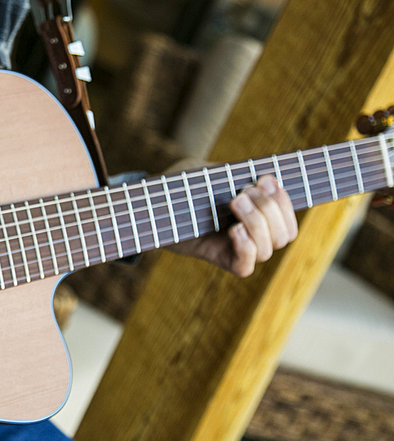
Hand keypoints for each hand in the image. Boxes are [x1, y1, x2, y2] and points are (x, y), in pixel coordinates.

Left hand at [171, 175, 298, 276]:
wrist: (152, 204)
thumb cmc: (181, 186)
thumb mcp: (208, 173)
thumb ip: (232, 176)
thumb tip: (257, 177)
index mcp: (258, 215)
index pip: (288, 221)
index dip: (284, 202)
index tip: (266, 179)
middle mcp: (252, 235)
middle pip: (283, 235)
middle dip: (270, 209)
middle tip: (243, 192)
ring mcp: (236, 249)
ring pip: (266, 250)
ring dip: (257, 222)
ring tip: (234, 201)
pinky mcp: (218, 259)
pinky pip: (244, 266)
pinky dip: (246, 248)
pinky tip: (234, 230)